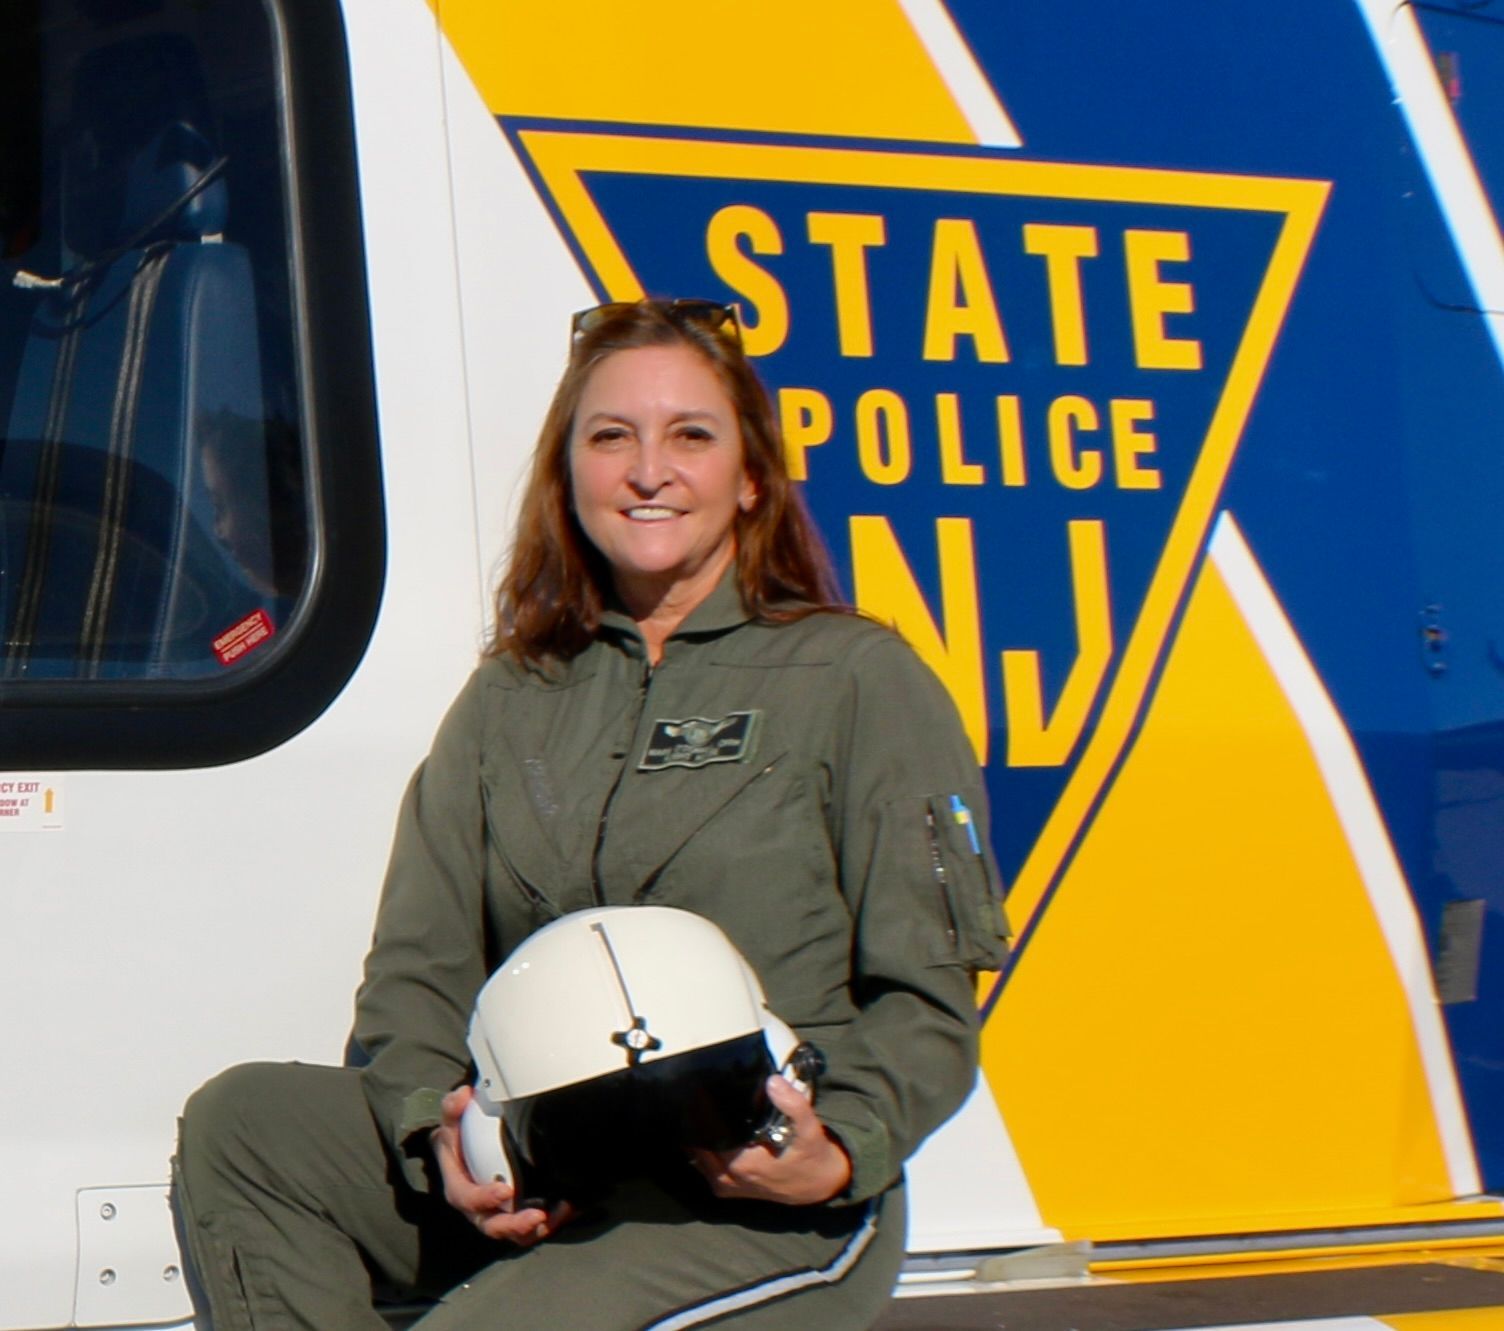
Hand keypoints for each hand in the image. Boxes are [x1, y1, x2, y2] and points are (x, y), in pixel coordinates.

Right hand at [432, 1086, 572, 1244]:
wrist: (467, 1150)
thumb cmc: (460, 1139)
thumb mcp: (452, 1122)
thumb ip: (454, 1108)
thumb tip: (463, 1096)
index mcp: (460, 1189)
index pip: (468, 1198)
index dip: (485, 1198)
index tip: (505, 1190)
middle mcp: (480, 1208)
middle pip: (494, 1226)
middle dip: (515, 1225)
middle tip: (537, 1216)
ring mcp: (499, 1214)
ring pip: (516, 1233)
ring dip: (537, 1228)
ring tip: (558, 1215)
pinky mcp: (518, 1213)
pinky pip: (534, 1227)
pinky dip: (552, 1221)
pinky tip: (568, 1208)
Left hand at [690, 1075, 852, 1205]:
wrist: (820, 1185)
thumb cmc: (812, 1155)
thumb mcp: (810, 1129)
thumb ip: (793, 1105)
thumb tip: (772, 1082)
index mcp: (744, 1164)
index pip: (709, 1135)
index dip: (702, 1113)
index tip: (699, 1091)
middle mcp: (729, 1178)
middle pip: (698, 1145)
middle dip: (697, 1122)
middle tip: (698, 1095)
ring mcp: (725, 1186)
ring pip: (697, 1157)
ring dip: (698, 1136)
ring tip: (700, 1110)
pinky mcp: (727, 1189)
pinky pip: (703, 1167)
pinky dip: (701, 1150)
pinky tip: (708, 1130)